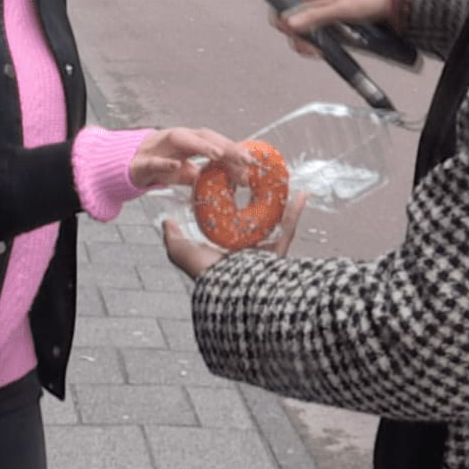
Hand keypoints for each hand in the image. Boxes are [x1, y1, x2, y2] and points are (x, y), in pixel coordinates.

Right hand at [129, 128, 252, 188]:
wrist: (128, 167)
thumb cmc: (161, 166)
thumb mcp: (187, 173)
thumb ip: (205, 175)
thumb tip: (232, 181)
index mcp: (189, 141)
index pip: (214, 142)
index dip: (233, 149)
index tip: (251, 161)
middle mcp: (177, 139)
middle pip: (204, 136)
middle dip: (224, 145)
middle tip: (244, 159)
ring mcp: (159, 147)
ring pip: (181, 139)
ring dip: (201, 145)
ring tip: (219, 154)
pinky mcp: (143, 161)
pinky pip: (155, 160)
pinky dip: (165, 162)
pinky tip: (178, 165)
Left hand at [161, 191, 309, 279]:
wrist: (228, 290)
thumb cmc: (206, 273)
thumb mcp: (182, 252)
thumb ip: (174, 237)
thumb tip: (168, 222)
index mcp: (222, 248)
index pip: (227, 220)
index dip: (228, 200)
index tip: (229, 180)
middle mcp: (244, 250)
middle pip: (253, 218)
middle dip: (257, 197)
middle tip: (256, 177)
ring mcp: (263, 252)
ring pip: (273, 221)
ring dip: (279, 201)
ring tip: (281, 180)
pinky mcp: (278, 254)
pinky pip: (288, 230)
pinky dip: (295, 212)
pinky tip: (300, 194)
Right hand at [270, 0, 390, 60]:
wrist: (392, 1)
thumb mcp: (341, 6)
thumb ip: (314, 15)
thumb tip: (289, 23)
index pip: (281, 6)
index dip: (281, 22)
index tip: (293, 36)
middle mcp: (312, 2)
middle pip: (290, 23)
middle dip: (298, 39)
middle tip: (311, 49)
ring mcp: (320, 13)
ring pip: (302, 32)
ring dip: (309, 44)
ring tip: (321, 50)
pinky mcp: (329, 23)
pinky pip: (315, 35)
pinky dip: (319, 44)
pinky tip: (327, 48)